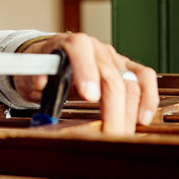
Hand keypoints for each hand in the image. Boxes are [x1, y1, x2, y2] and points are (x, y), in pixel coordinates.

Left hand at [13, 33, 158, 134]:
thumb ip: (37, 78)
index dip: (87, 72)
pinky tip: (141, 118)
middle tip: (108, 134)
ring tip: (122, 133)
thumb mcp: (30, 72)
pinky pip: (144, 78)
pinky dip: (147, 98)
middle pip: (111, 75)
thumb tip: (42, 84)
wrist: (47, 58)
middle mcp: (95, 48)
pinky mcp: (125, 68)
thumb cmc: (40, 66)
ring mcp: (113, 58)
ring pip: (131, 80)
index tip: (89, 96)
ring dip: (129, 111)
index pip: (81, 50)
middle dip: (113, 108)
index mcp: (70, 43)